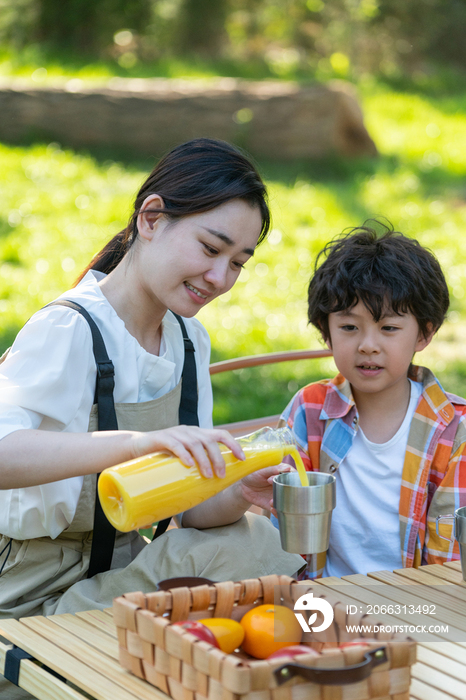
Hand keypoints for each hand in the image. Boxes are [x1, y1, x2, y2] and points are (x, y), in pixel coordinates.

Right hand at [129, 425, 243, 477]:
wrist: (136, 447)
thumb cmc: (163, 456)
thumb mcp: (184, 457)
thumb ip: (198, 464)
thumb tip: (215, 484)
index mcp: (197, 434)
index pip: (221, 434)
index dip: (234, 445)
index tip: (242, 459)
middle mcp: (189, 431)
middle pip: (209, 441)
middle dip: (218, 458)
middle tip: (221, 475)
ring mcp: (175, 433)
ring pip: (195, 443)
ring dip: (204, 460)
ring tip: (207, 476)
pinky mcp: (161, 438)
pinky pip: (175, 444)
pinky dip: (183, 454)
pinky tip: (187, 464)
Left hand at [237, 463, 293, 511]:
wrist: (243, 486)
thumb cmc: (253, 474)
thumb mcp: (261, 470)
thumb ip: (273, 469)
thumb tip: (288, 468)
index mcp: (283, 475)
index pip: (295, 476)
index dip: (293, 479)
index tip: (282, 479)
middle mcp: (284, 486)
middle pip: (294, 491)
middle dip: (289, 494)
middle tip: (277, 491)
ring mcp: (279, 496)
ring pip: (289, 502)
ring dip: (284, 504)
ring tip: (272, 502)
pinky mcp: (274, 505)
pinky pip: (280, 511)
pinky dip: (278, 511)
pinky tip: (271, 508)